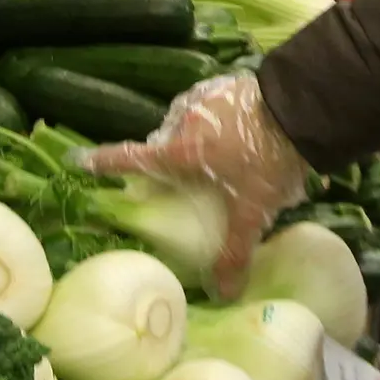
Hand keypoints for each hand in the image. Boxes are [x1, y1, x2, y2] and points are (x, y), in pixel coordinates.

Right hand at [82, 74, 317, 295]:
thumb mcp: (253, 210)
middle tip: (189, 180)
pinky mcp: (222, 84)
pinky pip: (207, 107)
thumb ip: (235, 250)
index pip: (130, 158)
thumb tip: (223, 294)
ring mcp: (201, 98)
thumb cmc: (267, 159)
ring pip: (186, 124)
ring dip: (196, 139)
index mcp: (179, 151)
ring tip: (225, 157)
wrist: (302, 107)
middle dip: (169, 162)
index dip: (103, 162)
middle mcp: (181, 120)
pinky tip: (238, 133)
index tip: (77, 161)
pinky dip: (215, 120)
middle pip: (163, 146)